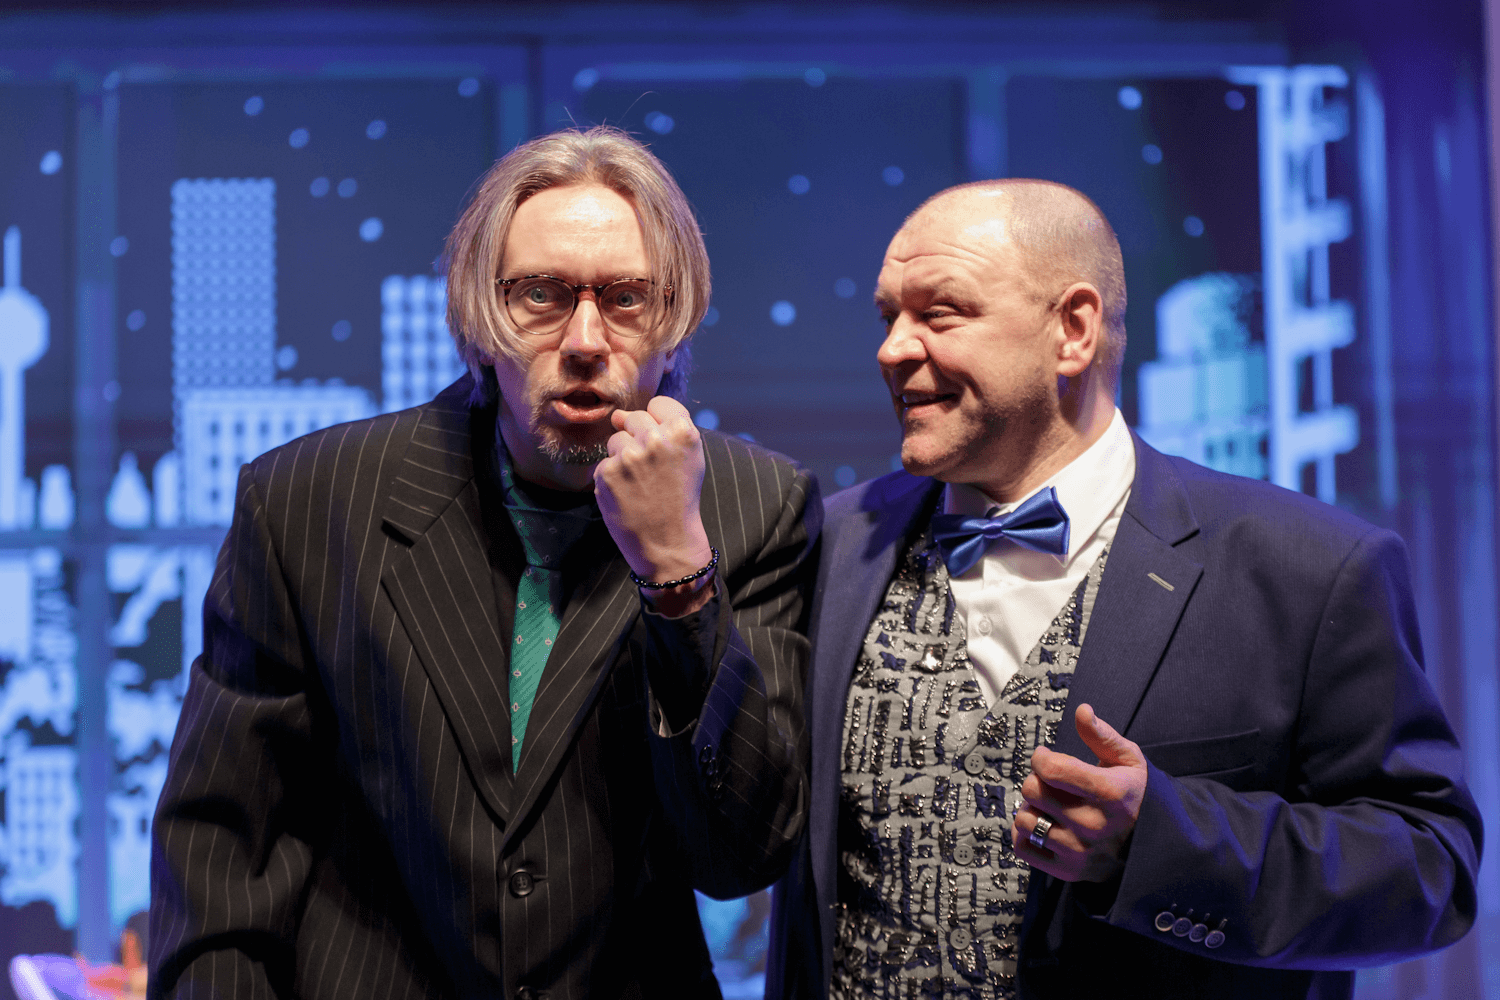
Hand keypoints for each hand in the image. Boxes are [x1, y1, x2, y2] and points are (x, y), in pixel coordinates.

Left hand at [595, 396, 714, 614]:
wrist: (668, 543)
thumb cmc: (679, 499)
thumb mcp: (691, 458)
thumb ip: (667, 428)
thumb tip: (620, 415)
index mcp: (683, 432)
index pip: (659, 403)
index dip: (657, 420)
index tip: (660, 441)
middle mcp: (656, 439)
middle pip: (634, 417)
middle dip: (637, 438)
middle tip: (649, 469)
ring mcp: (630, 456)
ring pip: (615, 440)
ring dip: (622, 458)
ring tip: (639, 484)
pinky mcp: (607, 473)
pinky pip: (604, 463)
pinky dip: (611, 479)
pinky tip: (627, 495)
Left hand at [1012, 703, 1147, 881]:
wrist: (1152, 845)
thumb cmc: (1135, 795)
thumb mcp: (1128, 760)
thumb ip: (1102, 735)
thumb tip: (1082, 711)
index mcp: (1110, 793)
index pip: (1052, 769)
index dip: (1042, 757)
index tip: (1047, 758)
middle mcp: (1093, 825)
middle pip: (1033, 790)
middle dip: (1037, 781)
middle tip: (1052, 783)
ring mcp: (1079, 851)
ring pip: (1025, 819)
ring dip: (1031, 809)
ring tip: (1049, 806)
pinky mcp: (1067, 870)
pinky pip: (1023, 847)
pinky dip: (1025, 834)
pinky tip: (1043, 825)